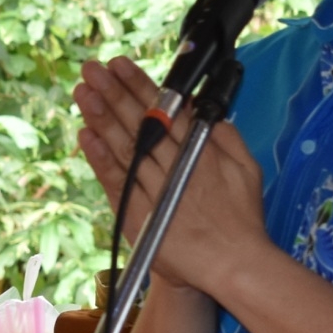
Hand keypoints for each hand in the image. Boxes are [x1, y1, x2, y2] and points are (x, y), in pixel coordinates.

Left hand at [73, 57, 270, 297]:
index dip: (141, 86)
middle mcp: (176, 167)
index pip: (166, 111)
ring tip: (84, 91)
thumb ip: (228, 137)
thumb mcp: (248, 169)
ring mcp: (156, 191)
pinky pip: (116, 182)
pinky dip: (99, 158)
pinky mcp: (141, 216)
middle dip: (114, 92)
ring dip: (101, 117)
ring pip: (125, 147)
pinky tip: (86, 134)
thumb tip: (207, 111)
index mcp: (202, 152)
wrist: (234, 266)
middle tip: (92, 68)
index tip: (120, 65)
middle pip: (140, 124)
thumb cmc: (243, 220)